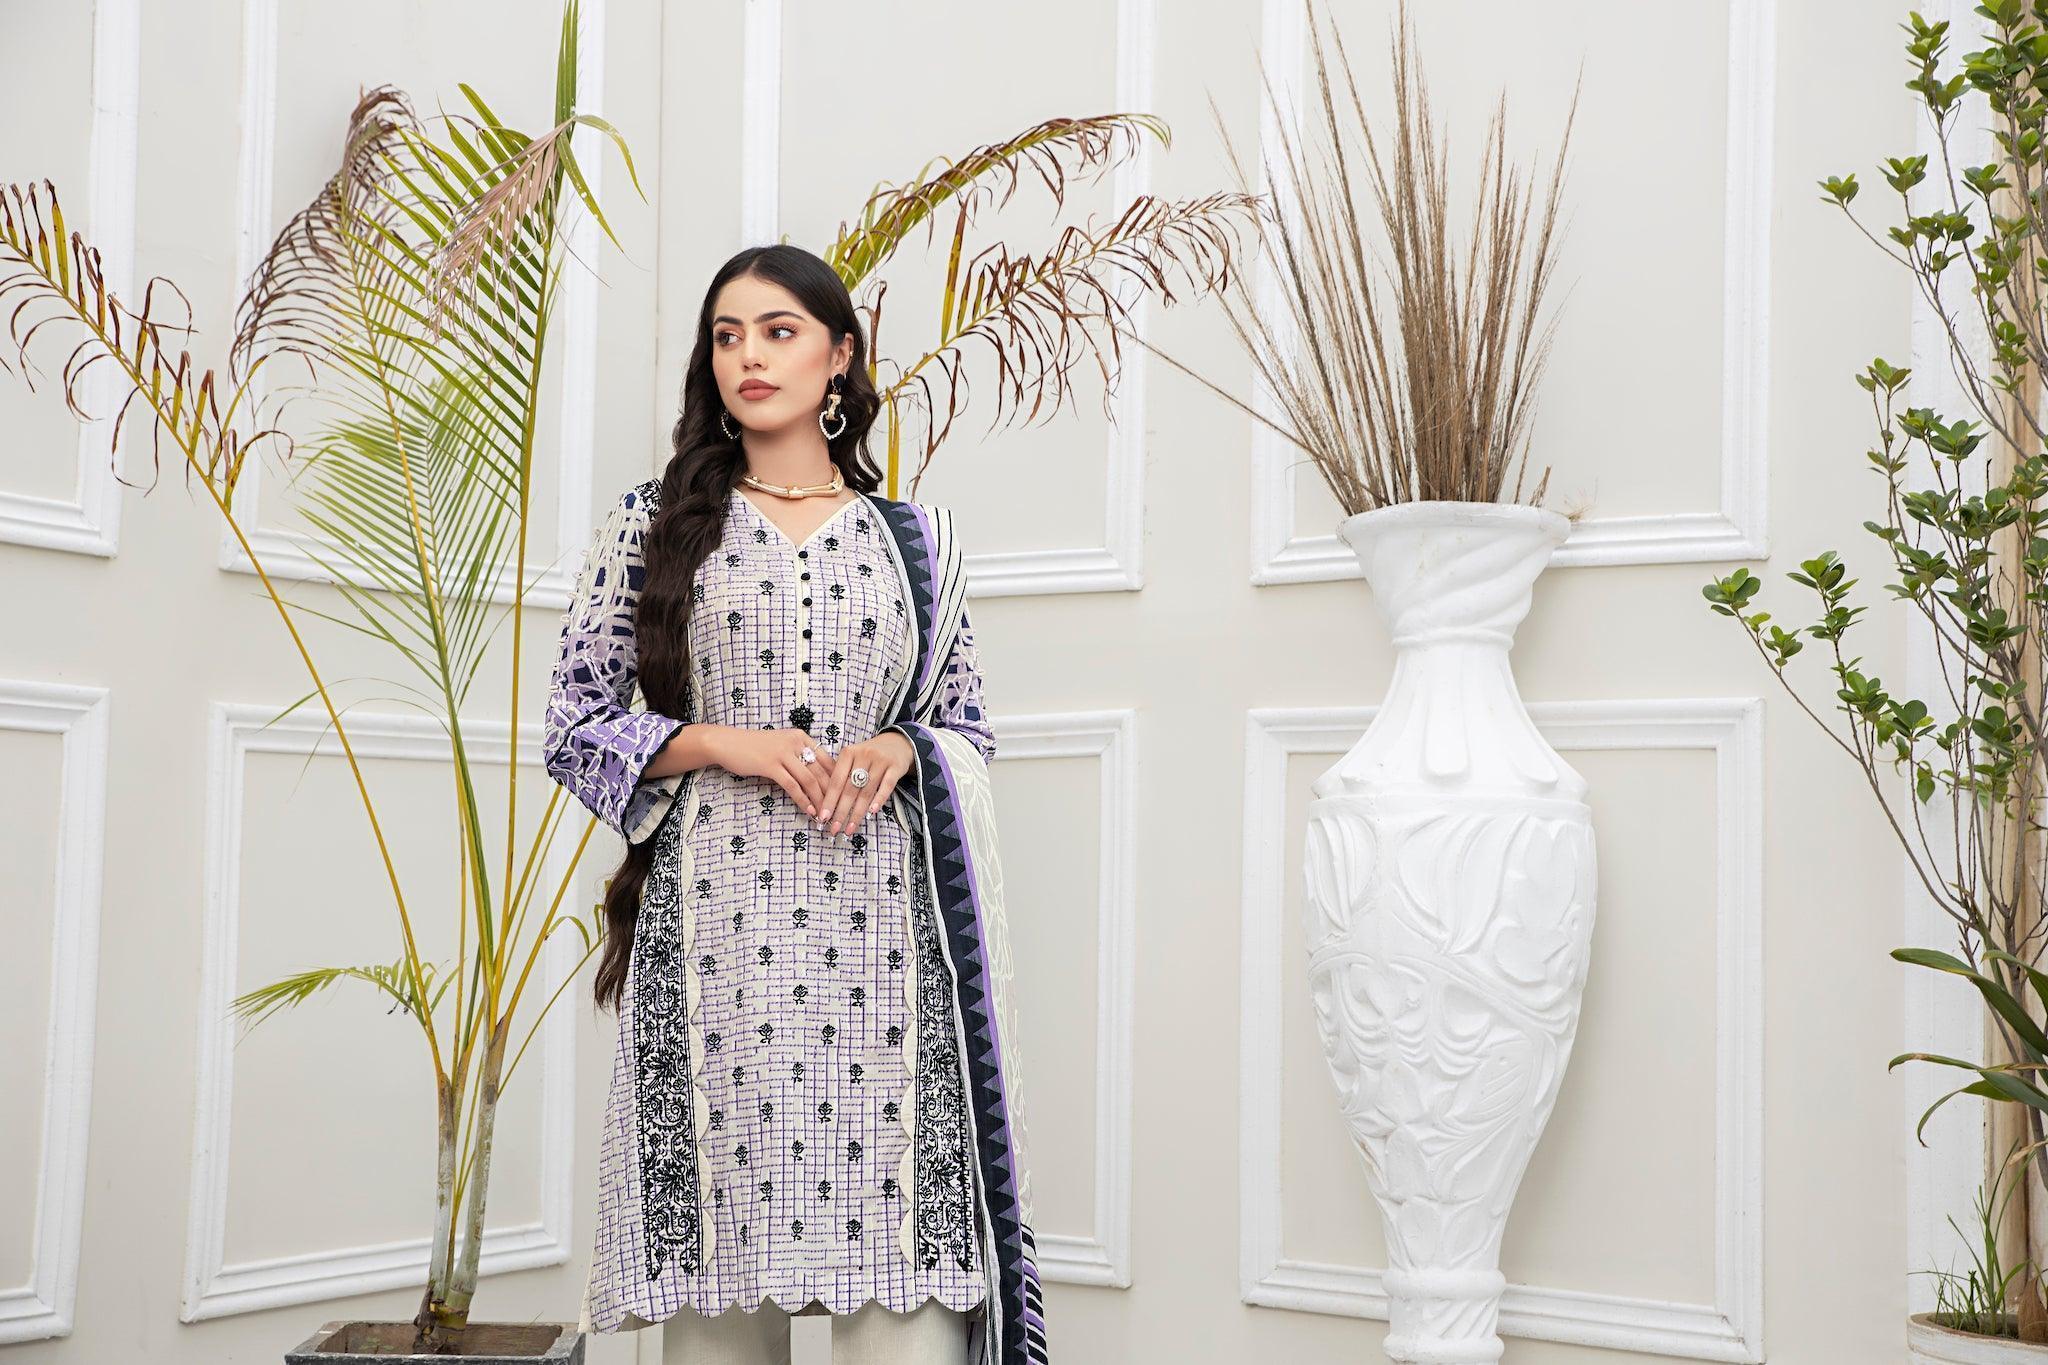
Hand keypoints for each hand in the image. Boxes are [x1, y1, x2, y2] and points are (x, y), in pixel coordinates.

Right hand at [711, 726, 835, 815]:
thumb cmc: (754, 748)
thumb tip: (818, 779)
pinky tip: (809, 811)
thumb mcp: (781, 747)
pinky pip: (793, 786)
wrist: (727, 743)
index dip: (838, 780)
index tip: (844, 797)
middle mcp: (796, 742)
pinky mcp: (771, 765)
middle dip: (833, 794)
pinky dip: (803, 800)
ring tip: (826, 815)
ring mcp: (783, 753)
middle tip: (838, 811)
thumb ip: (798, 758)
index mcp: (801, 737)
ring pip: (810, 780)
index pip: (828, 760)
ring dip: (820, 800)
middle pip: (822, 771)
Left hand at [817, 730, 916, 834]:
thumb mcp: (852, 760)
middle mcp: (863, 755)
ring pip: (866, 791)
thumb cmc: (868, 756)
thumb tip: (826, 806)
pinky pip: (886, 787)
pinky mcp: (895, 767)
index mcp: (848, 753)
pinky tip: (872, 813)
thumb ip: (841, 777)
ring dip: (857, 812)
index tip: (822, 818)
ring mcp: (880, 761)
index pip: (836, 781)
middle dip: (841, 812)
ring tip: (850, 828)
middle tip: (834, 829)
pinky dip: (879, 800)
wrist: (896, 743)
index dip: (829, 801)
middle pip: (850, 788)